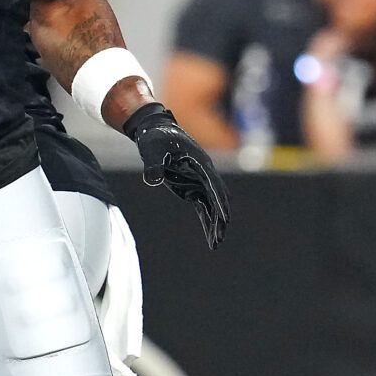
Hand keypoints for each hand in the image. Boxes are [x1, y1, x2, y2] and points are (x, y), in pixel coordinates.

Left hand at [122, 103, 230, 249]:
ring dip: (215, 223)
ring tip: (216, 244)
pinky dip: (207, 221)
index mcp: (199, 163)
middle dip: (221, 218)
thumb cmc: (155, 138)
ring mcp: (199, 181)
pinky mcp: (192, 188)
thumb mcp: (152, 149)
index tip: (224, 217)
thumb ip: (153, 165)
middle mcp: (204, 173)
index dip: (219, 202)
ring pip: (212, 205)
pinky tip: (210, 237)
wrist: (155, 131)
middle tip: (221, 237)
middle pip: (218, 198)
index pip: (213, 185)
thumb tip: (151, 180)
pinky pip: (203, 207)